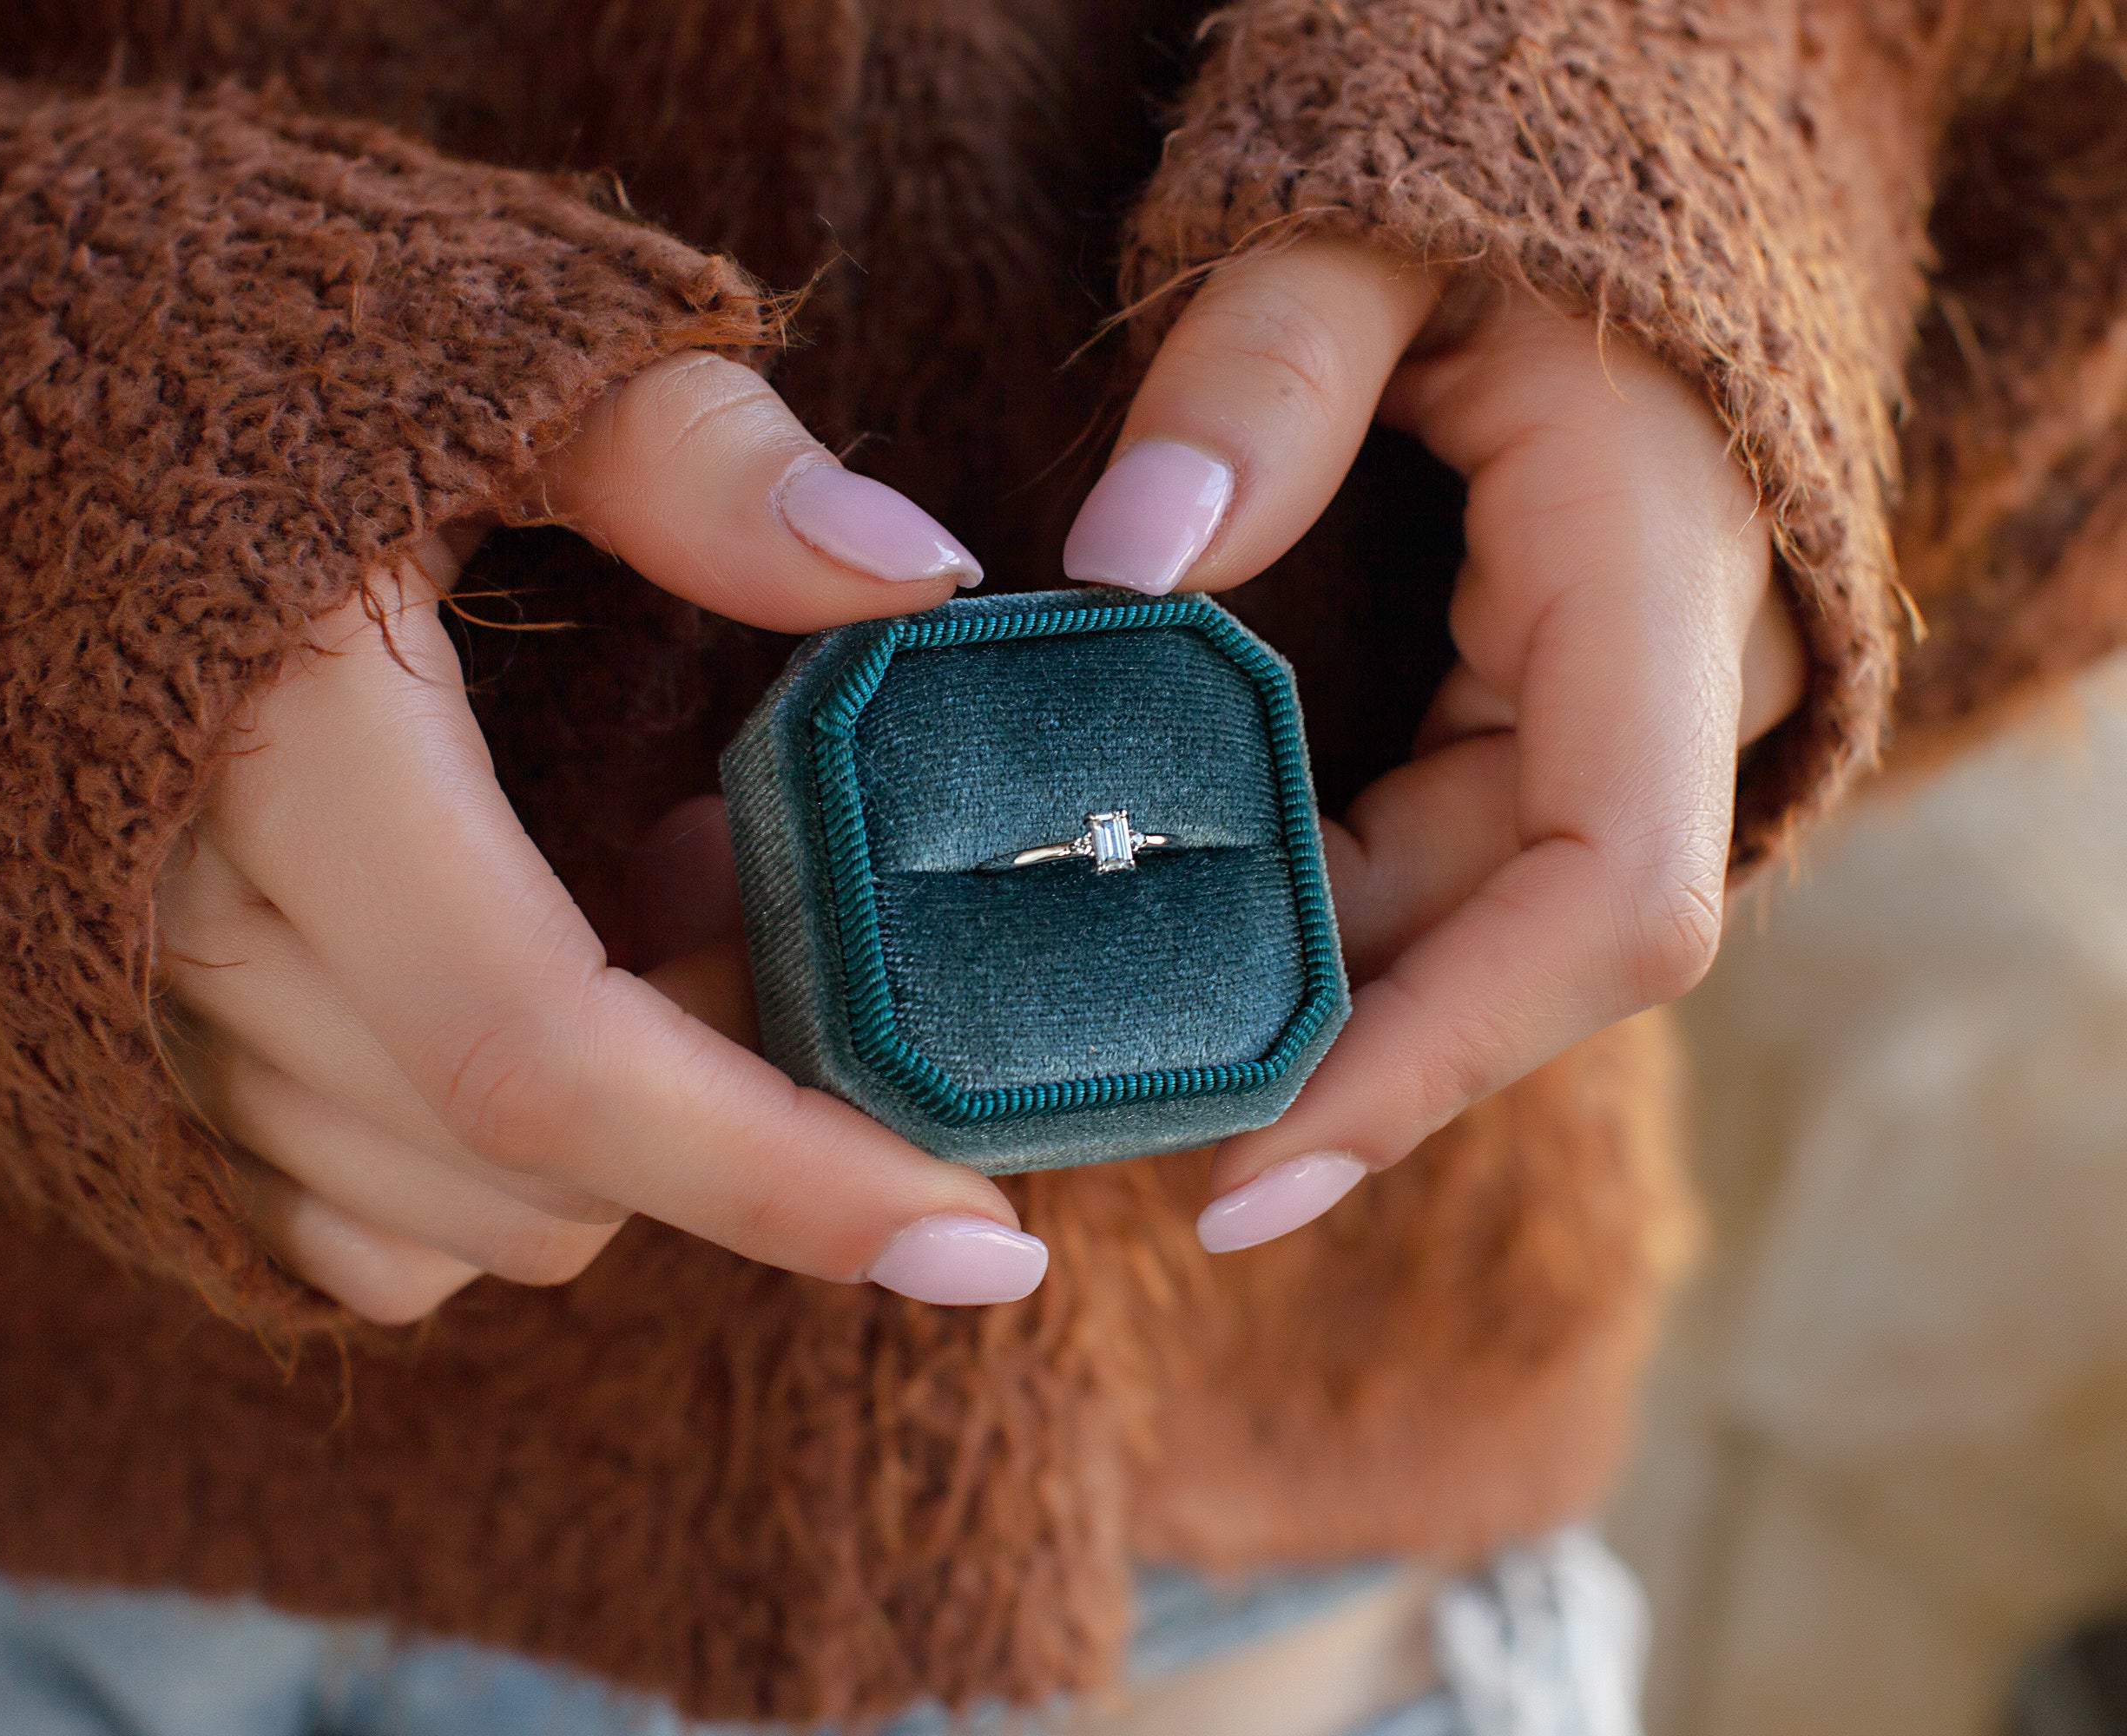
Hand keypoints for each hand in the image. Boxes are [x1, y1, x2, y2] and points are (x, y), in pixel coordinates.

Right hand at [156, 352, 1052, 1322]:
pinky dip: (480, 1172)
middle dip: (729, 1112)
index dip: (781, 1174)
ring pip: (446, 1227)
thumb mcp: (478, 353)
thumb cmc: (205, 351)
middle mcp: (166, 931)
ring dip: (619, 1133)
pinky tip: (531, 983)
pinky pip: (337, 1233)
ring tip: (660, 893)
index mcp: (280, 752)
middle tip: (784, 903)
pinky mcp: (87, 1069)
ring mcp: (106, 1024)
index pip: (550, 1053)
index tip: (984, 1240)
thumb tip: (922, 574)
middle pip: (528, 1175)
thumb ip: (697, 462)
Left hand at [1061, 240, 1805, 1251]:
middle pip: (1506, 955)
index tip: (1246, 1178)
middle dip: (1311, 1059)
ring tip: (1081, 1060)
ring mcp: (1619, 730)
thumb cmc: (1482, 210)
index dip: (1438, 1062)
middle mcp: (1669, 698)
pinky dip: (1307, 931)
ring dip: (1293, 1005)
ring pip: (1460, 934)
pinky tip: (1162, 953)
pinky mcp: (1548, 741)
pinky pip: (1436, 879)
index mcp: (1657, 590)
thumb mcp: (1366, 241)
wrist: (1584, 213)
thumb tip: (1130, 560)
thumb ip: (1265, 373)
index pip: (1607, 904)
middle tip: (1067, 1124)